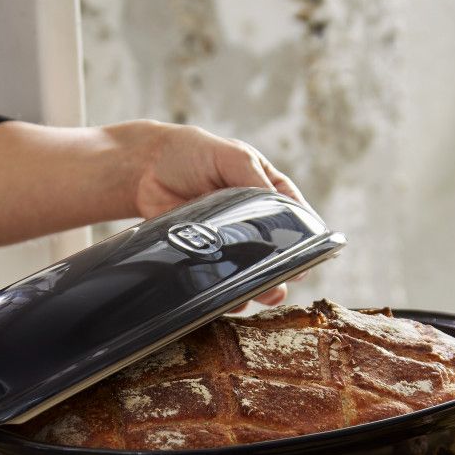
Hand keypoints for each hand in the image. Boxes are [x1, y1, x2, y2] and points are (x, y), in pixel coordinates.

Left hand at [131, 122, 306, 309]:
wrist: (145, 168)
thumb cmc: (195, 153)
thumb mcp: (232, 157)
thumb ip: (256, 181)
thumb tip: (281, 209)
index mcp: (268, 195)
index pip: (296, 220)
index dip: (306, 241)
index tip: (309, 258)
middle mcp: (253, 224)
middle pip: (277, 255)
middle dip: (284, 272)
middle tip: (285, 282)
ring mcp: (229, 244)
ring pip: (251, 274)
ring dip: (260, 289)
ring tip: (263, 295)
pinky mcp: (205, 259)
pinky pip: (220, 282)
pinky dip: (226, 295)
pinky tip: (228, 300)